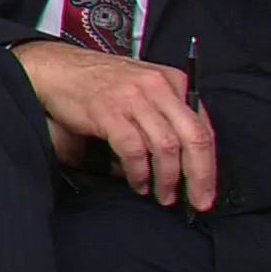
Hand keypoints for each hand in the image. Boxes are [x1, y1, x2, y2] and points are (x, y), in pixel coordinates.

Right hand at [15, 41, 216, 210]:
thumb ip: (167, 114)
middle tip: (198, 202)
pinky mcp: (109, 111)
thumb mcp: (145, 89)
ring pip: (166, 146)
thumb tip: (187, 162)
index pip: (204, 127)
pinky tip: (138, 182)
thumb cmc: (104, 84)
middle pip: (193, 137)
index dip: (210, 164)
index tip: (208, 189)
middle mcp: (158, 87)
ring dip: (167, 178)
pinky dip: (139, 172)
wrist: (60, 69)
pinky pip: (134, 149)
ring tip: (163, 195)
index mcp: (173, 81)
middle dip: (199, 176)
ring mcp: (133, 98)